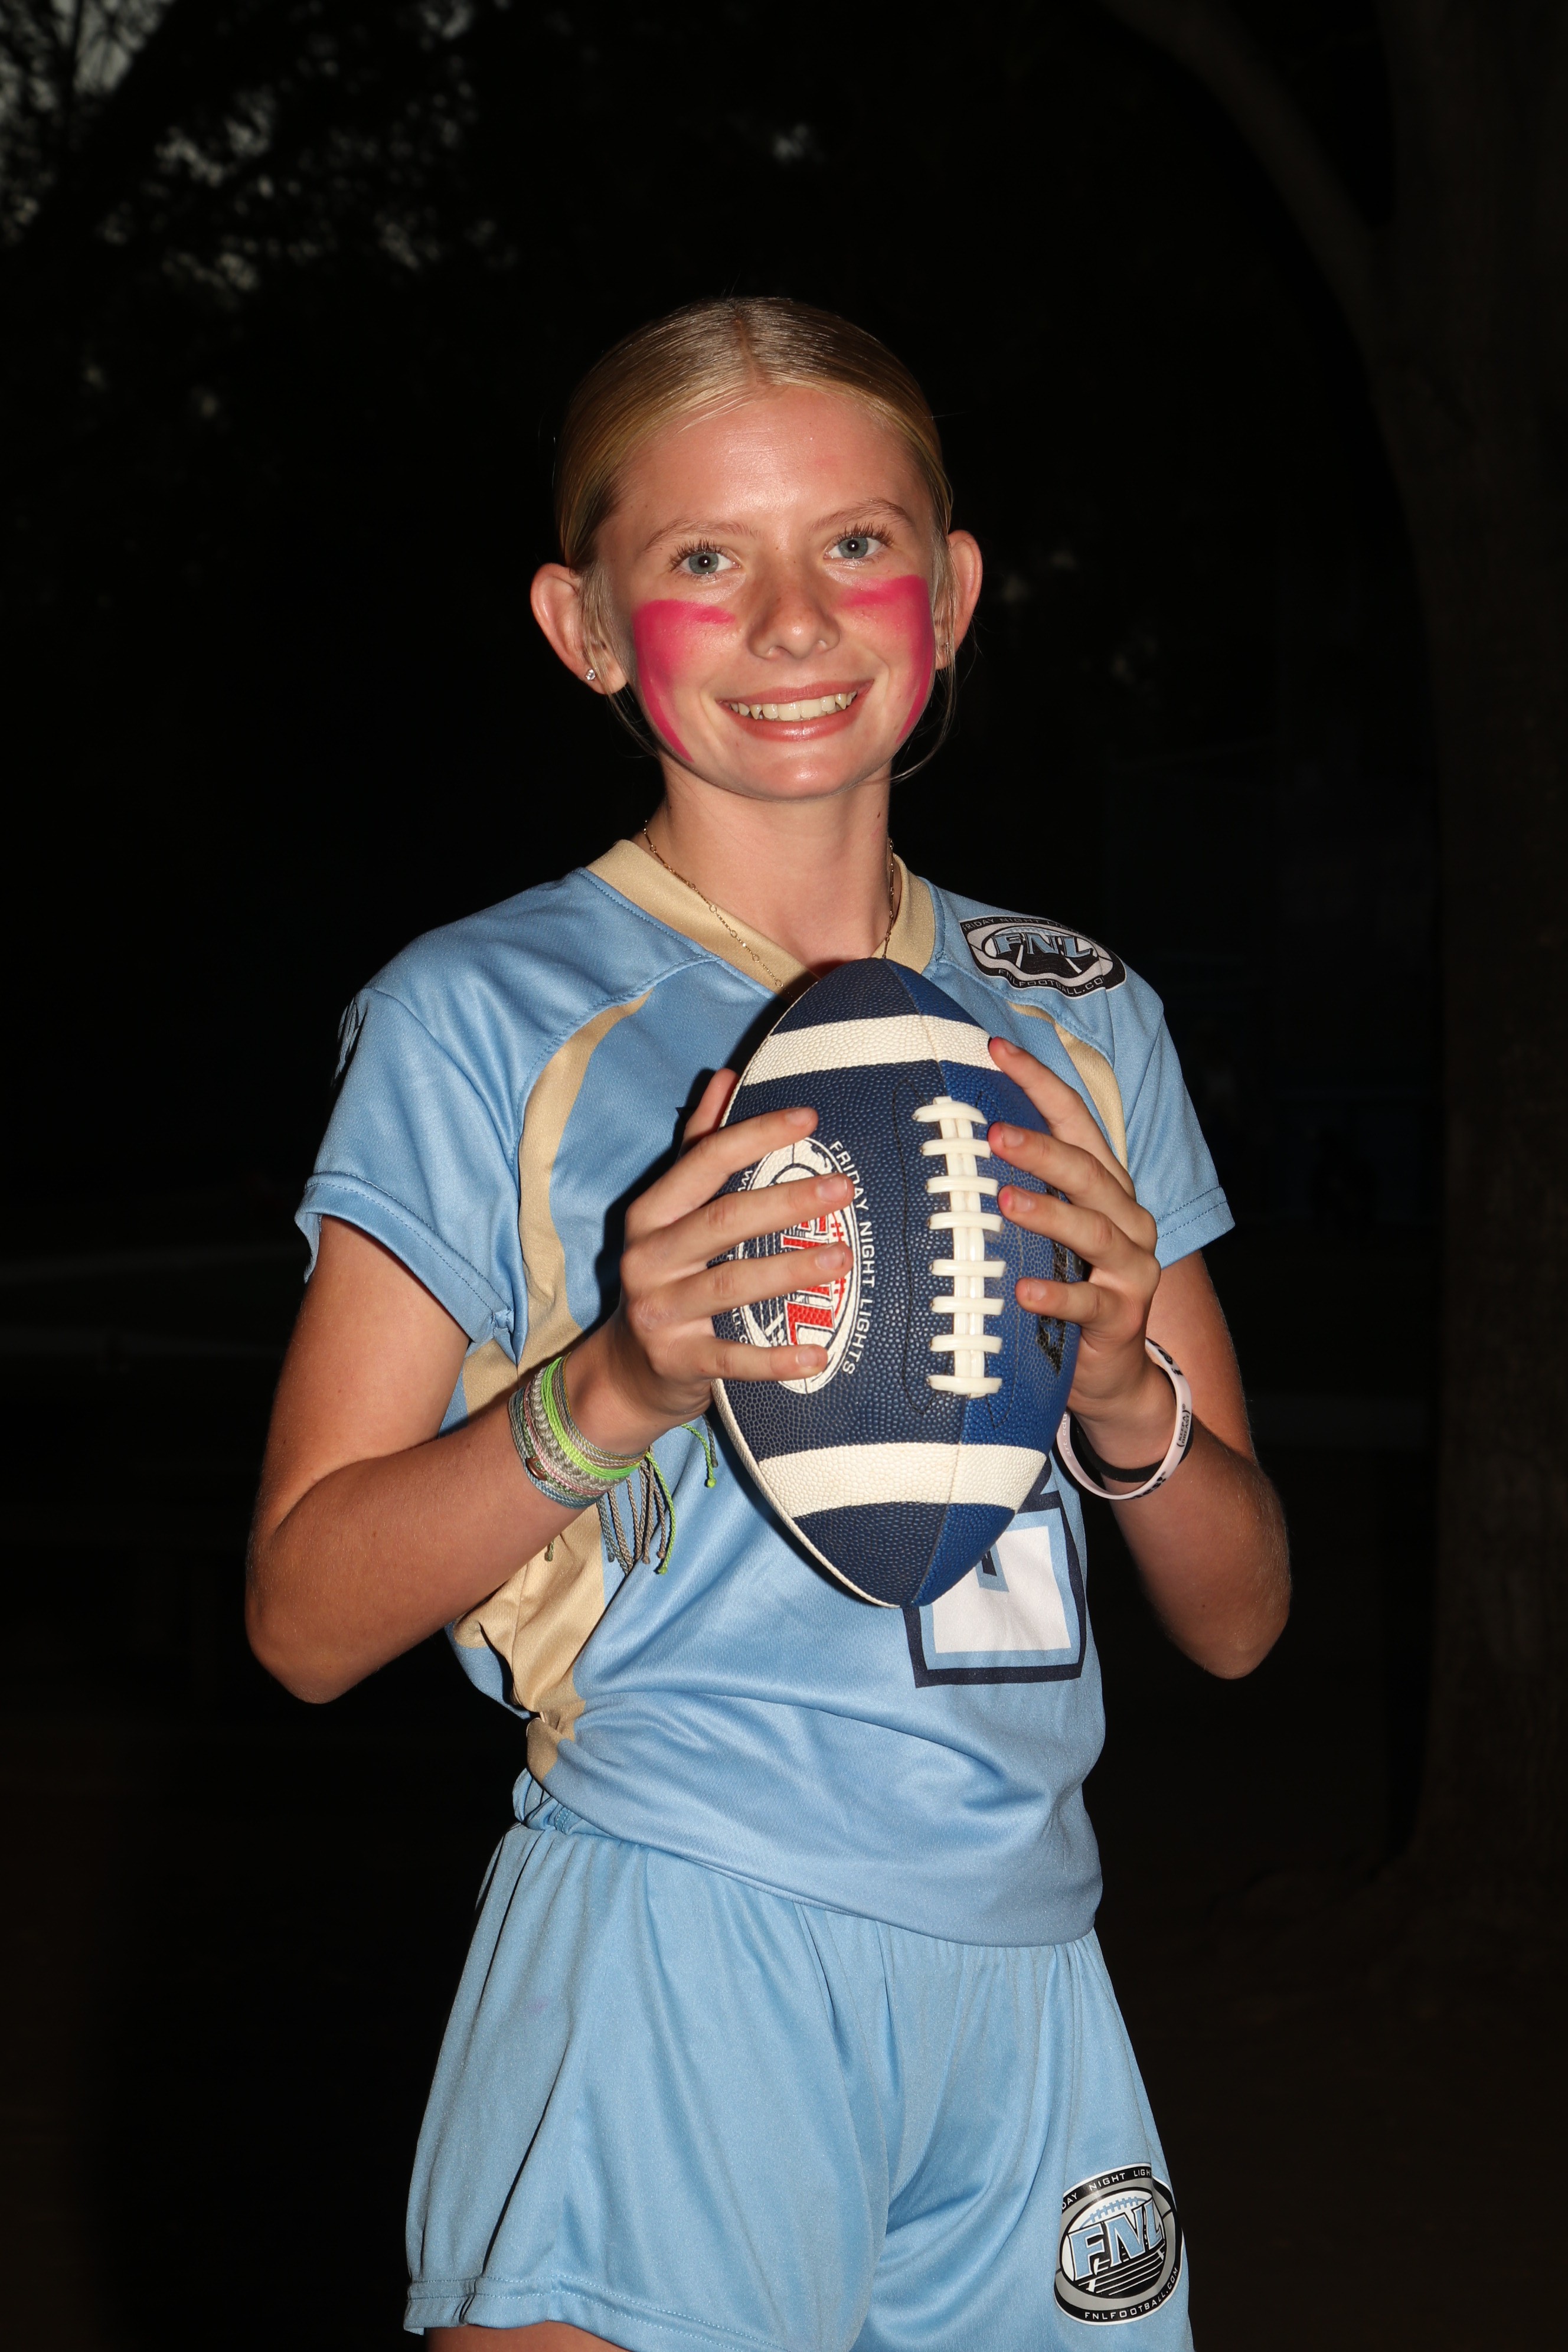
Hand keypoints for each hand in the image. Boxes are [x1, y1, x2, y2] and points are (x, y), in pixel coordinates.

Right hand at [567, 1069, 850, 1455]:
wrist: (626, 1370)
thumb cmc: (665, 1276)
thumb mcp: (670, 1212)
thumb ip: (697, 1147)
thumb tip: (726, 1077)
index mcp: (651, 1213)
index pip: (704, 1160)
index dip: (756, 1135)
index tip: (810, 1119)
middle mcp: (649, 1257)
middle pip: (722, 1220)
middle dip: (786, 1202)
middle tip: (843, 1188)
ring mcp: (660, 1312)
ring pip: (729, 1284)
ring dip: (789, 1270)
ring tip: (842, 1258)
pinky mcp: (677, 1361)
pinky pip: (730, 1358)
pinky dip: (773, 1359)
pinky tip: (817, 1355)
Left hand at [985, 1035, 1177, 1464]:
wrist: (1112, 1374)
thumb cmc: (1065, 1287)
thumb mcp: (1046, 1234)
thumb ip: (1020, 1189)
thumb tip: (949, 1137)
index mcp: (1106, 1186)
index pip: (1077, 1121)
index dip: (1039, 1082)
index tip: (996, 1049)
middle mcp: (1126, 1217)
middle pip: (1087, 1170)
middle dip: (1042, 1148)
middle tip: (993, 1133)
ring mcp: (1131, 1267)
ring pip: (1094, 1229)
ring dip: (1049, 1213)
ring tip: (1005, 1200)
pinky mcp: (1124, 1316)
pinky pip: (1089, 1302)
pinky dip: (1058, 1294)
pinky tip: (1024, 1290)